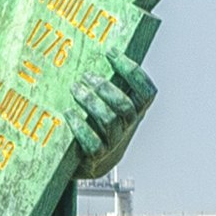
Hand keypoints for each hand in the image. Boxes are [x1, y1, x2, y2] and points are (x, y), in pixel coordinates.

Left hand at [75, 62, 157, 179]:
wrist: (94, 164)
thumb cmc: (101, 126)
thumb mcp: (112, 106)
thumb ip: (111, 86)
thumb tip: (97, 51)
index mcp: (136, 111)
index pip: (146, 91)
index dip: (132, 71)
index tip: (111, 52)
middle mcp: (128, 127)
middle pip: (124, 105)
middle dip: (104, 87)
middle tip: (86, 76)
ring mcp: (114, 142)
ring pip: (108, 119)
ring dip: (90, 101)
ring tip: (74, 89)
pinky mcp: (96, 157)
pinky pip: (92, 142)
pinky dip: (80, 126)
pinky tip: (69, 113)